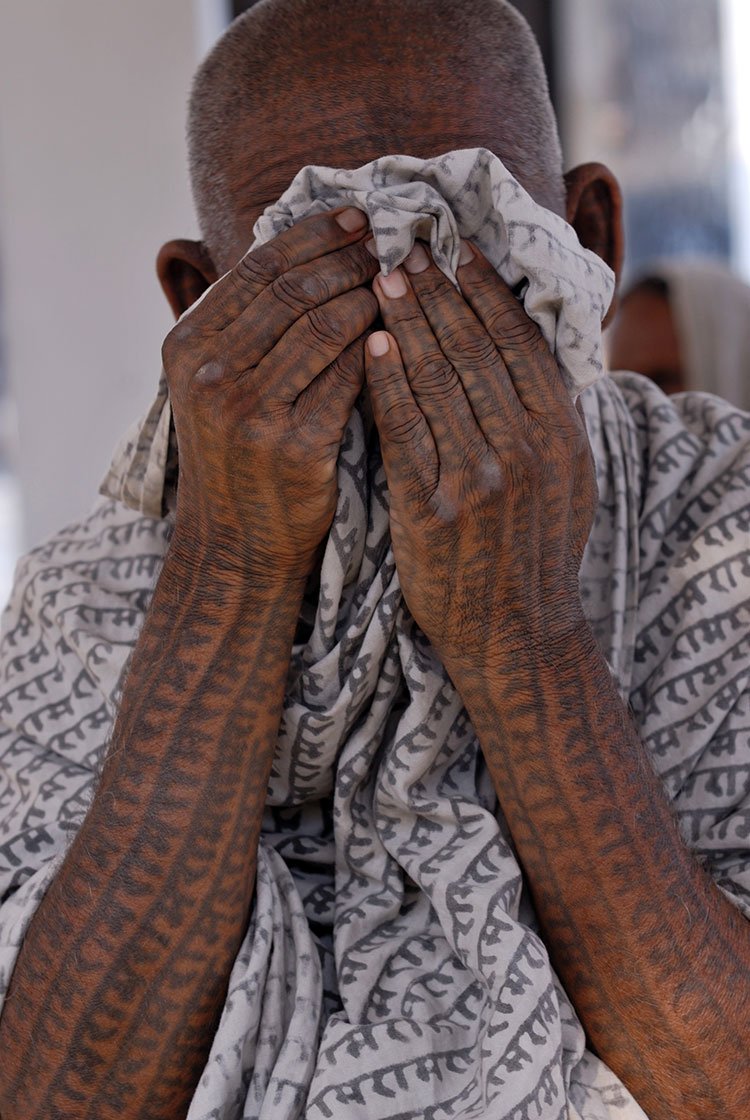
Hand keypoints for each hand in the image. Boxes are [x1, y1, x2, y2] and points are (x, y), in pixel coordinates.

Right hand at [162, 208, 378, 585]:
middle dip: (349, 259)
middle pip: (292, 290)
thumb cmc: (238, 456)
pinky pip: (349, 378)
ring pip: (323, 327)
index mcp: (187, 345)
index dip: (313, 234)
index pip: (258, 267)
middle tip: (393, 244)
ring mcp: (247, 410)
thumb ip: (247, 324)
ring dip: (371, 298)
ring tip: (406, 283)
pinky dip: (379, 350)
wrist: (236, 542)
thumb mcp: (217, 384)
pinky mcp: (291, 445)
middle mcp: (209, 373)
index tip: (358, 216)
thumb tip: (303, 248)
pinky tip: (404, 335)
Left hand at [364, 241, 597, 673]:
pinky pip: (403, 428)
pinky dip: (387, 380)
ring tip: (383, 279)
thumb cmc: (535, 552)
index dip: (487, 292)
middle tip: (408, 249)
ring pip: (438, 378)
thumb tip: (526, 349)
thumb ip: (549, 417)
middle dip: (440, 292)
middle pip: (476, 349)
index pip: (521, 343)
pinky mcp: (432, 506)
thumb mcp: (567, 481)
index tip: (460, 253)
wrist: (514, 633)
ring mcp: (478, 478)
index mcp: (562, 435)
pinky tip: (370, 343)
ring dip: (408, 322)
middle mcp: (526, 449)